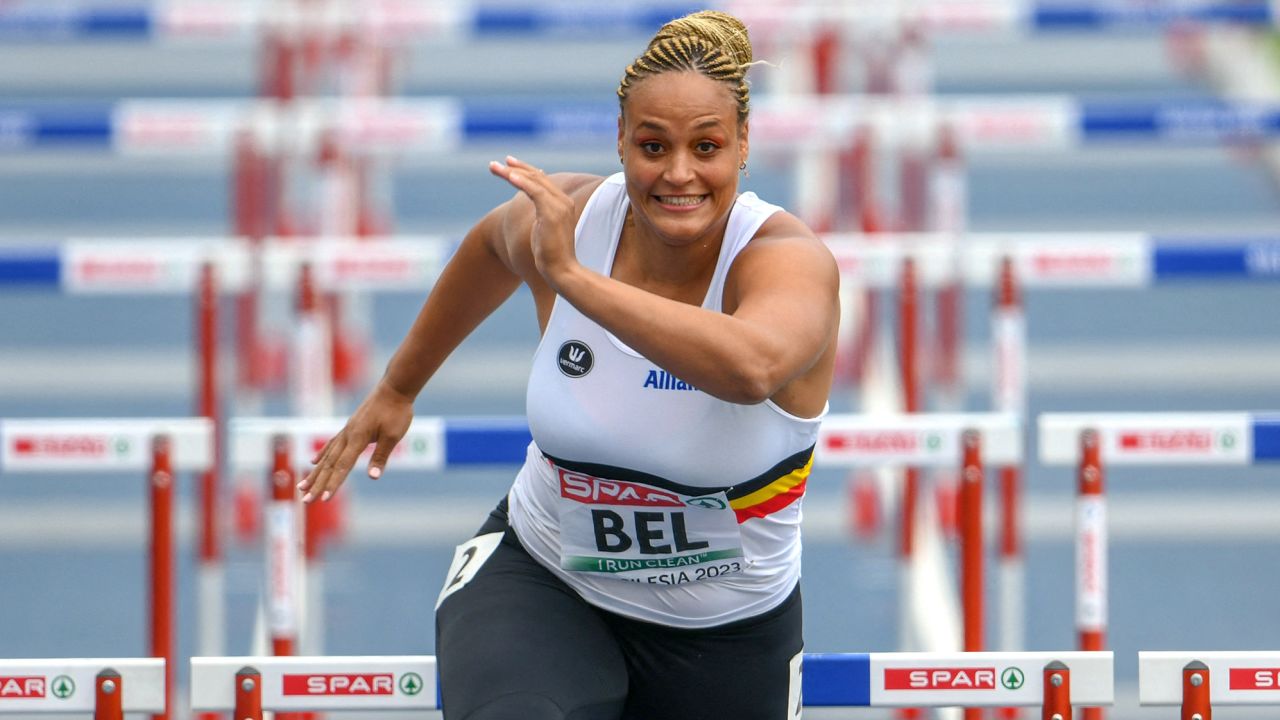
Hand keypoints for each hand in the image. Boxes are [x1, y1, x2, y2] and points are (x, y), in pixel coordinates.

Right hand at [297, 382, 413, 502]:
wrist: (394, 388)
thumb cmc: (396, 411)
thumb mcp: (393, 435)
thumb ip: (381, 456)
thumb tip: (372, 477)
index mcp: (357, 438)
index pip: (343, 466)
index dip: (333, 484)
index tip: (323, 499)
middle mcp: (347, 435)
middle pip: (329, 464)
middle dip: (317, 484)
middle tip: (305, 500)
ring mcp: (346, 431)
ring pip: (327, 456)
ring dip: (315, 473)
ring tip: (302, 486)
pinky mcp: (350, 427)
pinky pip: (331, 444)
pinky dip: (322, 455)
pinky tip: (314, 462)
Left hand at [489, 155, 577, 288]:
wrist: (562, 271)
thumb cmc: (552, 256)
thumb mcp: (544, 231)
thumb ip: (541, 216)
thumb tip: (533, 214)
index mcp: (563, 204)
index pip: (542, 181)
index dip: (525, 170)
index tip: (508, 165)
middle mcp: (563, 201)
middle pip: (537, 177)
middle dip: (514, 168)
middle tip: (494, 164)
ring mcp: (559, 206)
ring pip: (534, 181)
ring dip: (512, 173)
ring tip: (494, 167)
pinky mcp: (552, 213)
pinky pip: (535, 191)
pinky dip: (522, 182)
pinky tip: (509, 176)